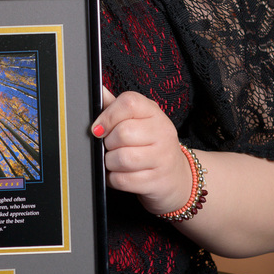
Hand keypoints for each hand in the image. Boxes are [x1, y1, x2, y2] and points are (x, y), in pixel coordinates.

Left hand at [92, 88, 191, 216]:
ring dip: (109, 162)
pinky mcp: (156, 181)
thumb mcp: (138, 120)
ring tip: (115, 161)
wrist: (176, 175)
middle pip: (122, 133)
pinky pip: (122, 180)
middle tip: (111, 146)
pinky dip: (113, 179)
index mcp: (154, 112)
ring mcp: (162, 158)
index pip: (129, 103)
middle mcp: (162, 132)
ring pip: (121, 158)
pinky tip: (120, 174)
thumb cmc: (150, 144)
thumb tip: (98, 91)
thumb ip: (116, 107)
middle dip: (108, 143)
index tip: (99, 127)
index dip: (107, 115)